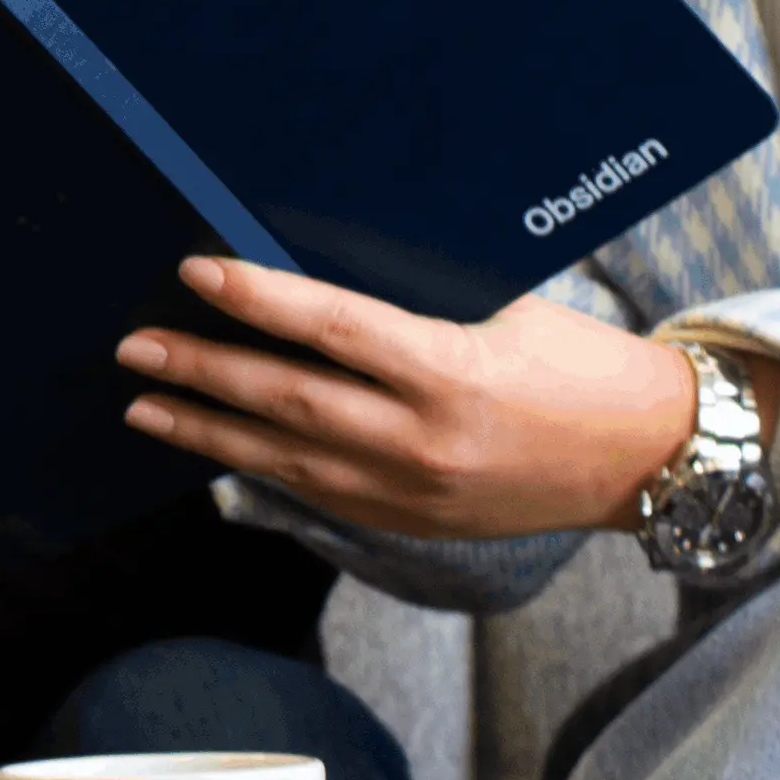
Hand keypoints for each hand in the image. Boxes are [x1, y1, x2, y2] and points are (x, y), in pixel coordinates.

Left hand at [113, 256, 775, 537]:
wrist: (645, 458)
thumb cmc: (577, 363)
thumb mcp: (502, 307)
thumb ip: (414, 294)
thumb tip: (315, 256)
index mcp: (454, 371)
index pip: (334, 328)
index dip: (259, 299)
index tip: (196, 272)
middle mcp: (426, 440)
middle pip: (289, 400)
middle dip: (202, 372)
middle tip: (135, 347)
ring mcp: (414, 492)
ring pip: (285, 459)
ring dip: (206, 430)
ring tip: (142, 406)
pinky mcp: (411, 523)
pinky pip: (315, 492)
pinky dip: (256, 465)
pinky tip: (211, 445)